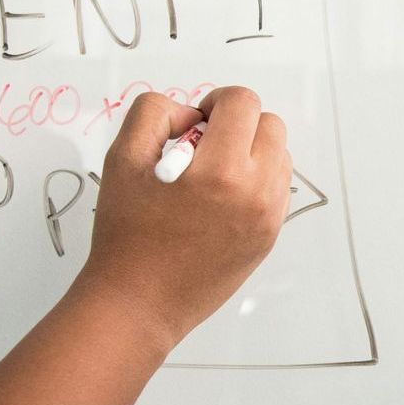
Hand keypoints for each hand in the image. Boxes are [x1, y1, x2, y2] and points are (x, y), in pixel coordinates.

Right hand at [74, 86, 291, 351]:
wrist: (139, 302)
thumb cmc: (126, 234)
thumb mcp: (122, 158)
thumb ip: (155, 115)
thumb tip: (191, 115)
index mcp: (221, 170)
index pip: (243, 103)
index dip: (215, 102)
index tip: (195, 124)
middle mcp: (256, 193)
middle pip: (271, 125)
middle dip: (238, 124)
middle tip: (204, 147)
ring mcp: (268, 218)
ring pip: (280, 156)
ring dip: (252, 152)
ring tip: (213, 175)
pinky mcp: (269, 238)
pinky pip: (277, 189)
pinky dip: (257, 181)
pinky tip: (221, 199)